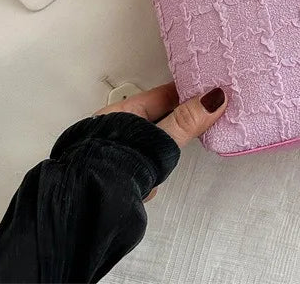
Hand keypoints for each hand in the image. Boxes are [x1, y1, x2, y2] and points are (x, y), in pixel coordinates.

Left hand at [94, 81, 226, 200]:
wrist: (86, 206)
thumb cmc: (113, 166)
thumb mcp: (158, 139)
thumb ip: (186, 121)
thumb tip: (213, 99)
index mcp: (123, 111)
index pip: (165, 95)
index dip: (189, 94)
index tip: (211, 95)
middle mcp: (117, 129)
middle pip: (160, 120)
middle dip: (177, 127)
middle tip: (199, 125)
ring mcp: (117, 153)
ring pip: (152, 146)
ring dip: (161, 155)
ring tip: (163, 164)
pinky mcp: (119, 175)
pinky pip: (145, 167)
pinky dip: (151, 173)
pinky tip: (150, 181)